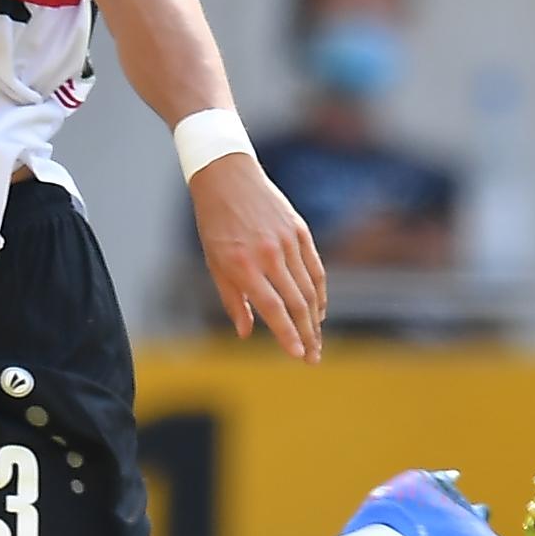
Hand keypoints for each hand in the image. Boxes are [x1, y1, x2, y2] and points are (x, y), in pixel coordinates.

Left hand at [191, 153, 327, 359]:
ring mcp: (288, 242)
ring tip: (316, 340)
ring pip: (309, 289)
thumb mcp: (215, 263)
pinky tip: (319, 310)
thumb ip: (232, 300)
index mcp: (244, 266)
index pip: (274, 309)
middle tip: (312, 357)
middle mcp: (269, 255)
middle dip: (307, 335)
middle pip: (297, 304)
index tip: (297, 355)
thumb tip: (246, 332)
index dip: (288, 335)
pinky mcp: (299, 231)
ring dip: (315, 319)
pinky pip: (315, 268)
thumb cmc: (215, 224)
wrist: (227, 177)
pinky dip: (320, 292)